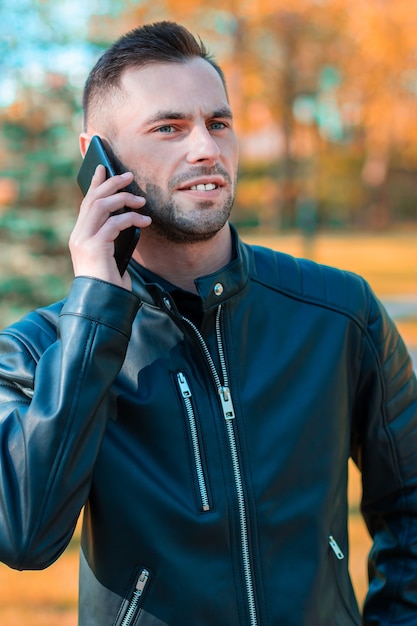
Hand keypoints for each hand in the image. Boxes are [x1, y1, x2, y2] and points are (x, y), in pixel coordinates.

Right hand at [69, 165, 150, 289]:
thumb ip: (111, 237)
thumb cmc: (109, 282)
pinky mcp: (95, 246)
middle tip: (129, 176)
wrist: (102, 302)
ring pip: (102, 206)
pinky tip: (144, 221)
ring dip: (124, 199)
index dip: (95, 184)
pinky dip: (131, 218)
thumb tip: (127, 218)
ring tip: (141, 200)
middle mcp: (78, 235)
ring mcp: (84, 240)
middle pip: (93, 199)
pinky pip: (115, 223)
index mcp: (80, 236)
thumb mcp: (110, 255)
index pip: (86, 203)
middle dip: (111, 183)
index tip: (103, 168)